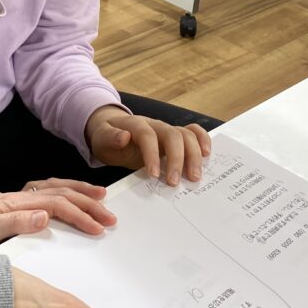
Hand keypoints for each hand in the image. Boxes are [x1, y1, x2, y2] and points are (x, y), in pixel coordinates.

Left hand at [0, 179, 116, 250]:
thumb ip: (16, 222)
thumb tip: (44, 215)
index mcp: (22, 202)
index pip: (59, 205)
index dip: (80, 215)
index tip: (97, 228)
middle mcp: (28, 194)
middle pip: (65, 194)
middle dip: (90, 204)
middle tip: (110, 218)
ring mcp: (28, 195)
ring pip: (62, 187)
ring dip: (83, 191)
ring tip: (103, 197)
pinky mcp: (27, 199)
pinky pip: (55, 188)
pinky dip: (70, 188)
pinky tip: (79, 193)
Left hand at [85, 106, 210, 185]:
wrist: (112, 131)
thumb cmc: (107, 137)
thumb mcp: (101, 138)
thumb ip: (110, 137)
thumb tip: (124, 137)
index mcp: (135, 124)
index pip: (147, 135)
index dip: (152, 153)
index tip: (153, 175)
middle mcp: (155, 124)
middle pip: (172, 134)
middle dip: (177, 159)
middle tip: (175, 183)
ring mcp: (166, 129)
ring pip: (186, 135)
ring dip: (193, 155)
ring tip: (194, 178)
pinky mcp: (174, 136)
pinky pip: (193, 132)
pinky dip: (203, 140)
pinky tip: (207, 155)